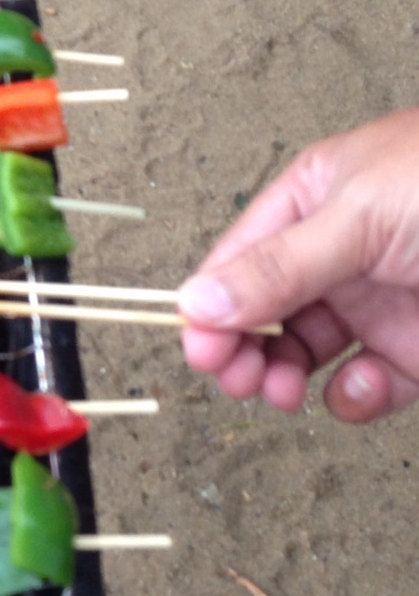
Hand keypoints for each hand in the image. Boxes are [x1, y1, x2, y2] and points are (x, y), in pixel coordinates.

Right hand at [177, 110, 418, 421]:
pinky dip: (357, 397)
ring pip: (306, 353)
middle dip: (243, 349)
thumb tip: (199, 300)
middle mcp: (340, 252)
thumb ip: (281, 265)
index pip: (239, 258)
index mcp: (315, 198)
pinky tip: (364, 387)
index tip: (201, 350)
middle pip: (263, 312)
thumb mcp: (362, 215)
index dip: (213, 306)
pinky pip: (367, 385)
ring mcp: (380, 301)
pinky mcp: (417, 348)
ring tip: (284, 390)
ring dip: (287, 376)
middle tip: (236, 380)